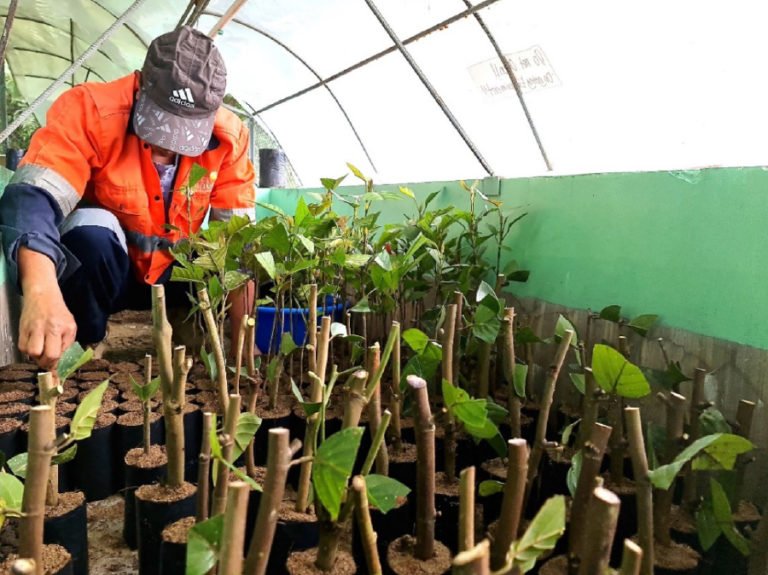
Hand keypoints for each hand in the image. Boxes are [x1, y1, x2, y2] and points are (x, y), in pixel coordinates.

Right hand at [17, 247, 76, 369]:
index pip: (55, 353)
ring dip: (35, 357)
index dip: (55, 365)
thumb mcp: (71, 326)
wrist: (42, 295)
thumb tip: (62, 362)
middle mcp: (45, 328)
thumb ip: (67, 344)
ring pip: (29, 352)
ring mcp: (32, 328)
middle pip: (41, 354)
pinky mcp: (22, 328)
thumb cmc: (59, 312)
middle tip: (49, 362)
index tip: (56, 372)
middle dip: (45, 363)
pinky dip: (28, 350)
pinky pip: (22, 346)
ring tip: (42, 352)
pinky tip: (35, 345)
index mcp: (61, 328)